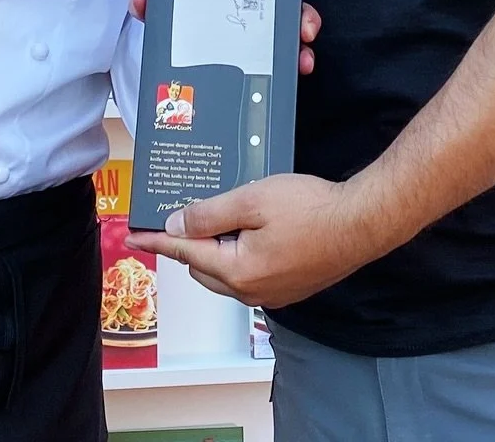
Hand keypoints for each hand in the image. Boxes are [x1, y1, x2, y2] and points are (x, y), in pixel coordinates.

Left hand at [125, 173, 373, 309]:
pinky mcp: (290, 288)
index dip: (156, 242)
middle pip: (203, 268)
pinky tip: (247, 229)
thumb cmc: (310, 208)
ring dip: (214, 250)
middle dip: (188, 245)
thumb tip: (176, 226)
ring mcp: (273, 294)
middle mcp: (251, 291)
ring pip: (226, 273)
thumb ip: (210, 214)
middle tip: (179, 215)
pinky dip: (238, 255)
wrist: (361, 223)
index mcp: (238, 271)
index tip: (132, 237)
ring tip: (214, 217)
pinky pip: (249, 275)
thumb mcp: (252, 200)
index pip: (185, 254)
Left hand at [131, 0, 323, 74]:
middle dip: (304, 13)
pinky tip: (299, 70)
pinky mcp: (264, 63)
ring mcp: (262, 38)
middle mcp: (256, 11)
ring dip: (301, 44)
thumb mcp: (168, 14)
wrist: (178, 66)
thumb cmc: (180, 25)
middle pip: (289, 5)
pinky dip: (296, 65)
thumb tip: (139, 1)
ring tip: (302, 57)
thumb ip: (155, 6)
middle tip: (305, 27)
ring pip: (293, 34)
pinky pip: (286, 62)